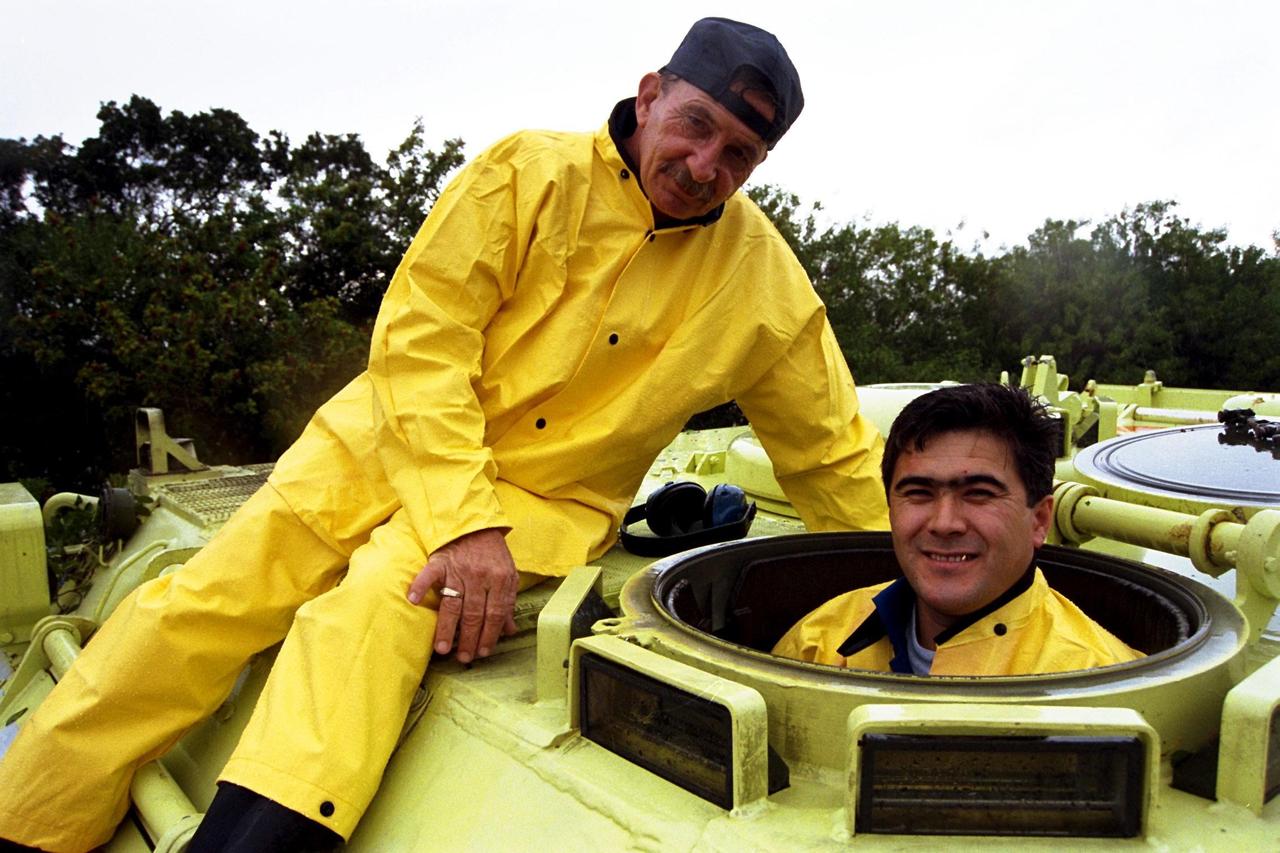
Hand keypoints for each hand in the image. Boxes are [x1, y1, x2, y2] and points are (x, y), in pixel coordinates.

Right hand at [407, 528, 518, 662]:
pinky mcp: (441, 561)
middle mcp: (480, 576)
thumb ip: (507, 602)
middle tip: (463, 658)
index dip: (489, 635)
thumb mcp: (507, 574)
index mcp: (500, 579)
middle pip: (474, 614)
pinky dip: (420, 586)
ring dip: (447, 628)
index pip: (495, 613)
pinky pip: (429, 575)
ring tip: (442, 649)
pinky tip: (414, 601)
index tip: (483, 652)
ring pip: (453, 604)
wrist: (475, 523)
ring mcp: (459, 569)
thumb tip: (510, 631)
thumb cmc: (492, 553)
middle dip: (469, 639)